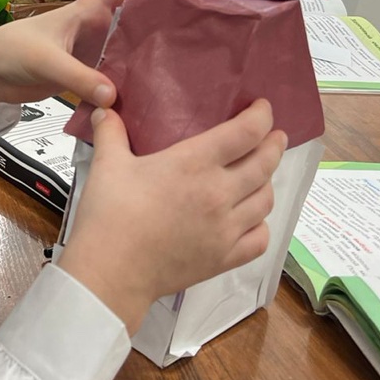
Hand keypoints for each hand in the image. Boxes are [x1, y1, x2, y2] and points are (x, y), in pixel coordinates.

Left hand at [0, 0, 176, 107]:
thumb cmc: (11, 52)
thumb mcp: (45, 60)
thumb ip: (78, 77)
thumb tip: (113, 94)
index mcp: (84, 12)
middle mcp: (93, 28)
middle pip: (133, 8)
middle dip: (159, 2)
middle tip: (192, 6)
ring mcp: (90, 50)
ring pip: (128, 41)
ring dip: (151, 42)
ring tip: (186, 47)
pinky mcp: (85, 73)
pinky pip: (117, 70)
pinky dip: (133, 75)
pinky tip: (152, 85)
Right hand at [58, 101, 286, 333]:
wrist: (112, 271)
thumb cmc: (109, 214)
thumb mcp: (107, 165)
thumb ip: (110, 133)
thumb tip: (104, 108)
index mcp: (194, 164)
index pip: (245, 133)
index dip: (261, 117)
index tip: (263, 109)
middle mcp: (219, 193)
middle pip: (265, 164)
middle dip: (274, 145)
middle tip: (275, 136)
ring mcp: (226, 229)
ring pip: (265, 200)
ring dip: (268, 182)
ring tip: (261, 174)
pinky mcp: (224, 258)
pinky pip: (260, 238)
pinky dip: (262, 225)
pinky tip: (252, 219)